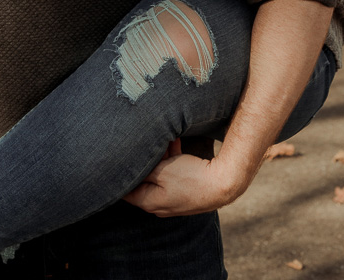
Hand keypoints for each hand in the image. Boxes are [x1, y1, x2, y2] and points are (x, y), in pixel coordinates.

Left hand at [123, 140, 258, 217]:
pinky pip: (174, 176)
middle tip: (144, 143)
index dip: (121, 174)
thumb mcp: (162, 170)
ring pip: (160, 175)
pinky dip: (173, 161)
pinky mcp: (186, 192)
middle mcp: (159, 204)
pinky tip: (176, 143)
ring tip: (164, 139)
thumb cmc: (191, 178)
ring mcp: (173, 199)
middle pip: (144, 181)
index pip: (125, 191)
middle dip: (145, 162)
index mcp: (148, 202)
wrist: (223, 184)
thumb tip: (130, 167)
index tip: (119, 159)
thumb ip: (144, 169)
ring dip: (160, 158)